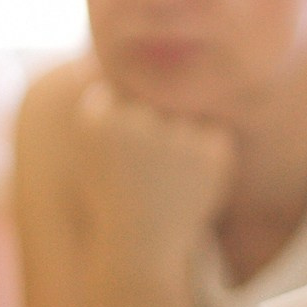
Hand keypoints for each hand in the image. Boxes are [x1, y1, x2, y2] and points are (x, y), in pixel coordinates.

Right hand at [70, 78, 234, 277]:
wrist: (141, 250)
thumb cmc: (114, 197)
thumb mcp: (91, 149)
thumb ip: (97, 102)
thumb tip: (94, 56)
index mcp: (95, 122)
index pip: (117, 95)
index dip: (121, 130)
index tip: (119, 162)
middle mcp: (133, 124)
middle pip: (154, 104)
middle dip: (155, 134)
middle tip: (146, 177)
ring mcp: (174, 137)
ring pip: (186, 117)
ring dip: (183, 143)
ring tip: (166, 183)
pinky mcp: (210, 152)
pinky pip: (215, 136)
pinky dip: (208, 157)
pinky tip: (189, 185)